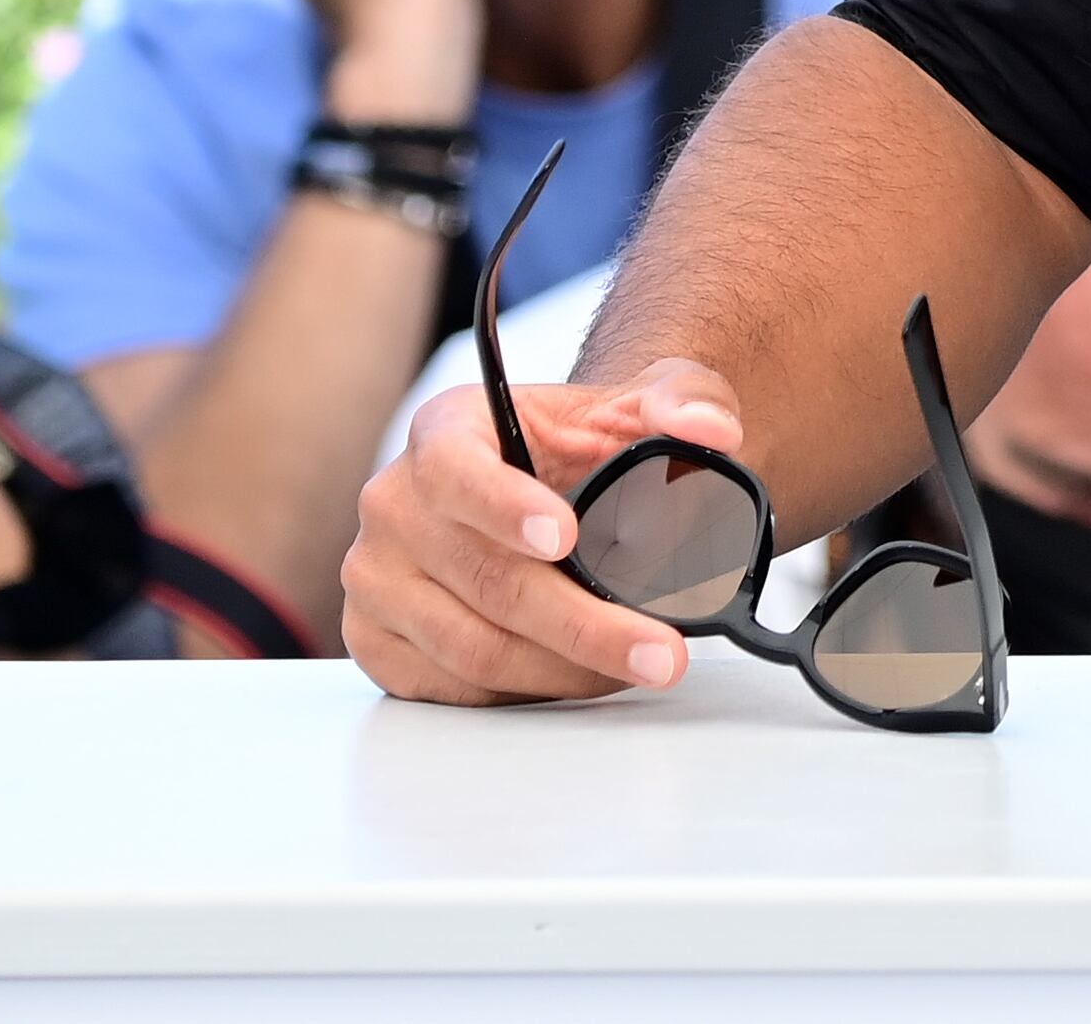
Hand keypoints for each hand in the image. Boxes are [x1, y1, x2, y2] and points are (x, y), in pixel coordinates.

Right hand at [343, 354, 749, 703]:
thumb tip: (713, 431)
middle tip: (658, 651)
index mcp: (444, 432)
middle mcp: (396, 504)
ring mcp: (377, 577)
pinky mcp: (377, 639)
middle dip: (583, 625)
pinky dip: (523, 691)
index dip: (506, 506)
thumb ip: (683, 400)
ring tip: (636, 666)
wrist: (547, 486)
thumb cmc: (581, 444)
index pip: (457, 469)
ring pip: (472, 645)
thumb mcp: (637, 403)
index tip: (565, 536)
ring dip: (564, 669)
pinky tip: (578, 676)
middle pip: (486, 580)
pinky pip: (450, 686)